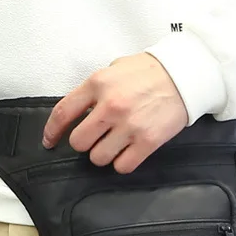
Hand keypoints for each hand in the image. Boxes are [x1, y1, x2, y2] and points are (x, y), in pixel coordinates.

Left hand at [41, 53, 188, 173]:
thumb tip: (79, 111)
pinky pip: (122, 166)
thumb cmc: (150, 71)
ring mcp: (129, 125)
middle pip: (78, 143)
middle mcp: (110, 106)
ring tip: (116, 143)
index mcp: (98, 84)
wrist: (186, 74)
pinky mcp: (147, 141)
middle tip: (96, 138)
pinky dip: (122, 162)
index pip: (63, 113)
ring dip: (104, 154)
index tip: (50, 142)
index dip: (52, 132)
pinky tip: (129, 151)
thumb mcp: (114, 69)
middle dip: (84, 143)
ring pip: (98, 158)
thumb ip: (95, 89)